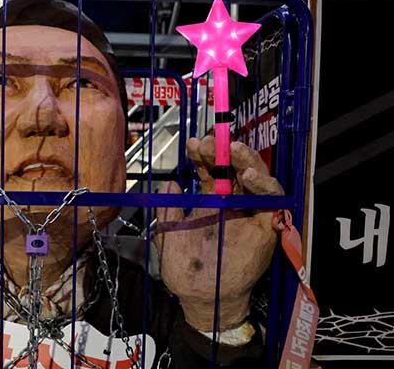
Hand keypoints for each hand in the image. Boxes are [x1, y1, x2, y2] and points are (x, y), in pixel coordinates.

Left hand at [154, 136, 282, 331]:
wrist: (200, 300)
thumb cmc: (185, 270)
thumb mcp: (169, 234)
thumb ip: (168, 210)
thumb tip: (169, 183)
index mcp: (211, 200)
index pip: (211, 169)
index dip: (203, 154)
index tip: (192, 143)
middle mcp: (233, 203)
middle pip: (235, 167)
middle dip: (224, 150)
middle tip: (210, 141)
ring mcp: (250, 214)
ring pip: (257, 177)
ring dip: (247, 160)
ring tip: (233, 149)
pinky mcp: (265, 228)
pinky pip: (271, 201)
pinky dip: (263, 186)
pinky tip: (248, 176)